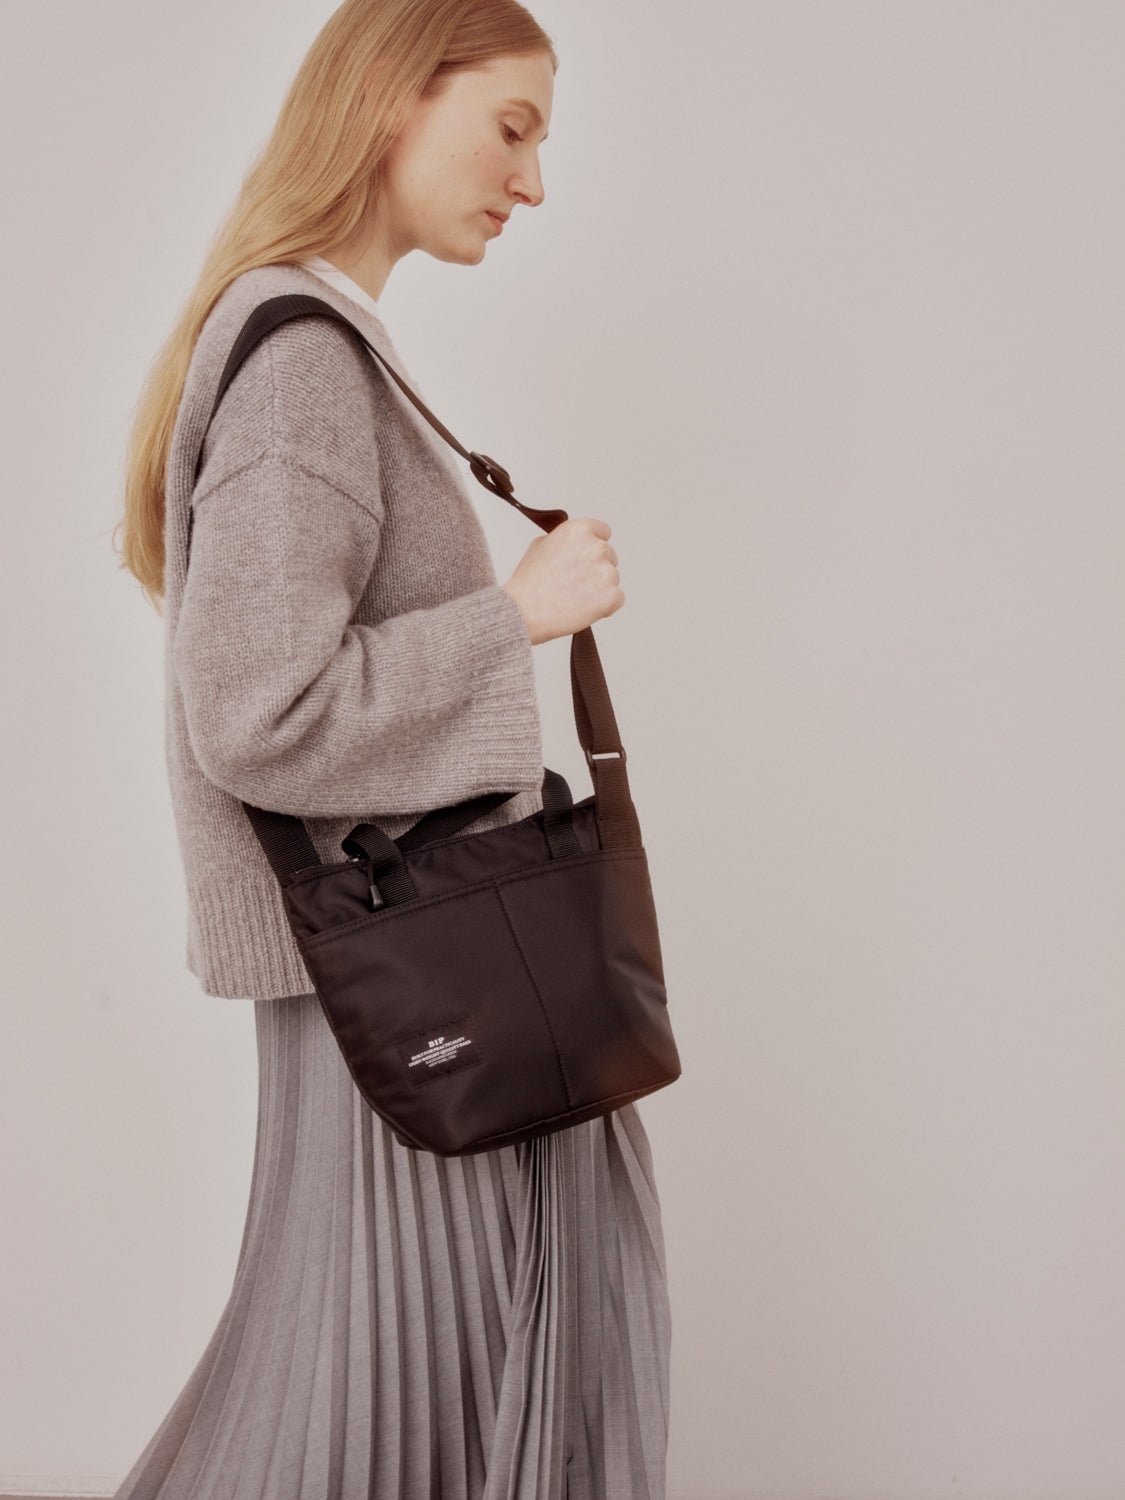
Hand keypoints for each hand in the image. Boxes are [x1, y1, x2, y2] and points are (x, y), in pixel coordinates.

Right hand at [501, 517, 623, 644]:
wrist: (524, 611)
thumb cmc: (528, 583)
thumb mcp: (540, 545)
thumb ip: (565, 541)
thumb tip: (576, 545)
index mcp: (579, 530)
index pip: (603, 532)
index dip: (593, 546)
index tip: (586, 558)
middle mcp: (596, 547)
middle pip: (610, 556)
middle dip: (596, 569)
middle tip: (574, 583)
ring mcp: (607, 571)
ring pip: (613, 579)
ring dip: (600, 588)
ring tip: (573, 598)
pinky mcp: (612, 595)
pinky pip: (617, 599)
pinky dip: (605, 606)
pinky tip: (583, 608)